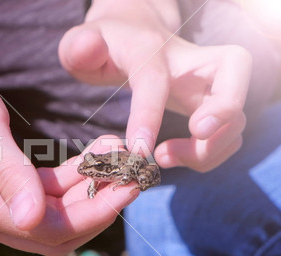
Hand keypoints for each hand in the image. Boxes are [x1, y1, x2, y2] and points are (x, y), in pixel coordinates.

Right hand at [0, 33, 136, 255]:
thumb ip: (10, 178)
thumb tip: (35, 220)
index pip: (51, 229)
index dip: (96, 212)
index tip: (130, 185)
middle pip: (57, 230)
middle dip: (99, 205)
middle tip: (130, 173)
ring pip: (54, 212)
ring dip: (88, 189)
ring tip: (115, 154)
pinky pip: (43, 193)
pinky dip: (70, 180)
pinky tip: (91, 157)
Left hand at [58, 0, 251, 171]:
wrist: (134, 38)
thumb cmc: (106, 47)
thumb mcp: (81, 44)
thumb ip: (79, 46)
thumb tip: (87, 49)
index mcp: (149, 48)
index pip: (155, 78)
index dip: (149, 114)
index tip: (138, 150)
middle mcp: (190, 60)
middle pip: (235, 71)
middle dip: (221, 114)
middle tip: (181, 144)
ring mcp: (208, 82)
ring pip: (236, 114)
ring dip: (208, 150)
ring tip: (162, 158)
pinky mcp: (213, 104)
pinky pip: (229, 134)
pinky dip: (209, 156)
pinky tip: (172, 156)